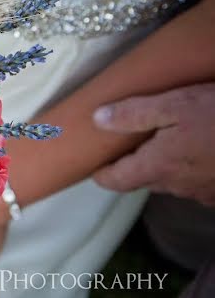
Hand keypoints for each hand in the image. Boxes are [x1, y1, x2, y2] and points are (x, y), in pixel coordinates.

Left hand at [92, 83, 214, 205]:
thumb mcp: (175, 104)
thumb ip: (134, 114)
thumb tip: (97, 119)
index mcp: (158, 167)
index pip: (114, 181)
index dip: (100, 173)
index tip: (93, 161)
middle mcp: (177, 186)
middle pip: (143, 179)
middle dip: (134, 163)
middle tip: (128, 141)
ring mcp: (203, 193)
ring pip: (172, 181)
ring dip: (166, 164)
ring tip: (167, 139)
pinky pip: (198, 182)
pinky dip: (193, 167)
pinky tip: (201, 146)